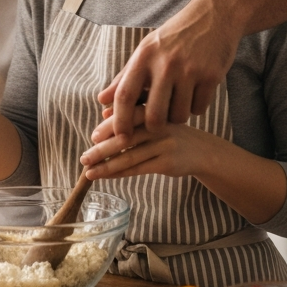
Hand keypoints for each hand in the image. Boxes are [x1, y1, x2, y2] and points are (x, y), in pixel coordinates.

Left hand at [79, 112, 215, 180]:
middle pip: (125, 137)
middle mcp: (159, 125)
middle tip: (84, 157)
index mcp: (154, 110)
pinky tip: (106, 176)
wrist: (202, 151)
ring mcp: (164, 145)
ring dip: (107, 166)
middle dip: (101, 149)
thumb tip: (103, 113)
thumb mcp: (154, 119)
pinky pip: (138, 168)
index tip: (93, 136)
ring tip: (89, 172)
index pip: (127, 116)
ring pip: (130, 156)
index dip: (108, 126)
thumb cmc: (170, 133)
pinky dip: (120, 173)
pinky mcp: (167, 163)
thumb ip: (131, 113)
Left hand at [97, 0, 238, 142]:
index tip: (120, 138)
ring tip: (178, 103)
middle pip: (154, 115)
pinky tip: (195, 94)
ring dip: (177, 117)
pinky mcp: (212, 76)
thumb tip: (101, 100)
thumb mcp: (147, 50)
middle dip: (153, 127)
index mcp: (145, 56)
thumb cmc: (175, 36)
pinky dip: (196, 108)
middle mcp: (166, 63)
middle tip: (156, 125)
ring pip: (179, 116)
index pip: (125, 95)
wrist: (214, 15)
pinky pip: (199, 109)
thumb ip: (124, 77)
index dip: (120, 121)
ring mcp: (190, 70)